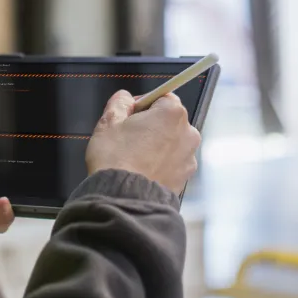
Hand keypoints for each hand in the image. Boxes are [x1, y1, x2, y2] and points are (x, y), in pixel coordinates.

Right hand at [85, 91, 201, 197]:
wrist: (124, 200)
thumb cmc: (116, 160)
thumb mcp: (108, 122)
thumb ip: (120, 102)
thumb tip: (126, 98)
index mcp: (172, 113)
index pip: (161, 97)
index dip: (143, 105)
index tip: (129, 117)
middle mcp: (188, 133)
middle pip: (169, 121)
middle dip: (151, 126)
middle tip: (129, 138)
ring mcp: (189, 157)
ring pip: (171, 143)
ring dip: (157, 146)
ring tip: (134, 158)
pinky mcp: (185, 178)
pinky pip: (172, 163)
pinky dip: (161, 164)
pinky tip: (143, 171)